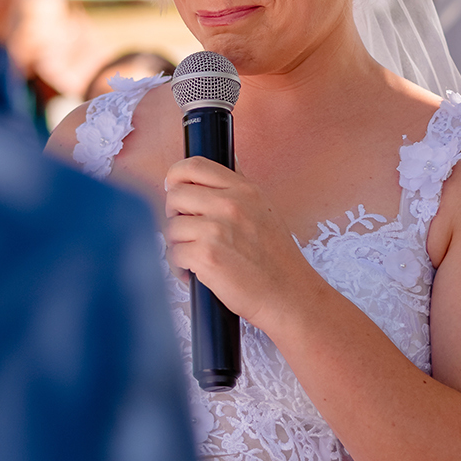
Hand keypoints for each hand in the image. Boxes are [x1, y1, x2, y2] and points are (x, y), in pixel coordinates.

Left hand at [164, 157, 313, 329]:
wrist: (289, 295)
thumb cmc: (276, 259)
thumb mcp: (263, 210)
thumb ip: (238, 189)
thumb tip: (222, 166)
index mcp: (244, 190)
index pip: (195, 165)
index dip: (176, 176)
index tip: (174, 189)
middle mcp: (230, 205)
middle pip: (176, 194)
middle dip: (174, 214)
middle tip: (186, 230)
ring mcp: (217, 229)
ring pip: (172, 226)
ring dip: (178, 244)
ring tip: (194, 256)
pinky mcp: (206, 255)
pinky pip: (174, 254)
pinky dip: (179, 266)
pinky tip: (194, 273)